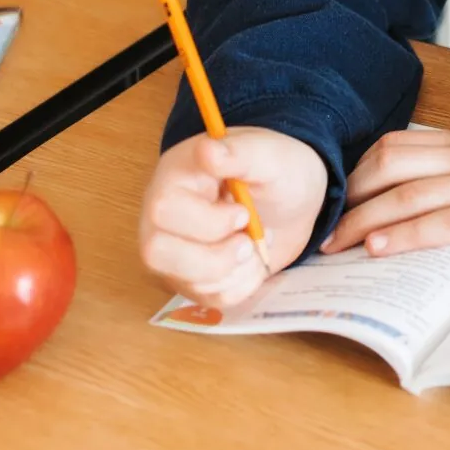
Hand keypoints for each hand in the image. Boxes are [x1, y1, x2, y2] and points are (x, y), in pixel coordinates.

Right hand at [139, 128, 327, 306]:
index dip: (207, 222)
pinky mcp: (191, 277)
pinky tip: (252, 263)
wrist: (292, 197)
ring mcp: (174, 249)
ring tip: (255, 247)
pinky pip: (207, 298)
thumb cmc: (276, 170)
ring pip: (183, 281)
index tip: (244, 213)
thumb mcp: (267, 154)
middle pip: (157, 252)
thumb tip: (208, 151)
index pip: (164, 209)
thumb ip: (239, 153)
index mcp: (176, 175)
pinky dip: (240, 286)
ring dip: (234, 272)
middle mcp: (163, 215)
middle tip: (250, 240)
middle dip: (215, 257)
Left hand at [322, 108, 449, 256]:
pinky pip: (443, 222)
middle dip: (351, 191)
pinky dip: (404, 235)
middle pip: (390, 162)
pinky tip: (378, 248)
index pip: (405, 144)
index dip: (365, 167)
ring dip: (362, 218)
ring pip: (406, 193)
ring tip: (334, 243)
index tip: (343, 190)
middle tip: (326, 221)